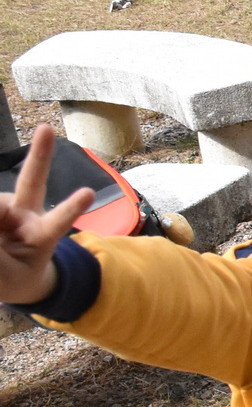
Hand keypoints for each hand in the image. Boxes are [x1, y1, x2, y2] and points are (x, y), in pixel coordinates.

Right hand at [0, 125, 92, 305]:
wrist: (11, 278)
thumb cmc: (14, 274)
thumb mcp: (7, 275)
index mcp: (42, 236)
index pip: (56, 222)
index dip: (69, 208)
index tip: (87, 193)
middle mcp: (27, 216)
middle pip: (33, 181)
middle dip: (40, 154)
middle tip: (46, 129)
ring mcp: (8, 208)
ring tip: (4, 239)